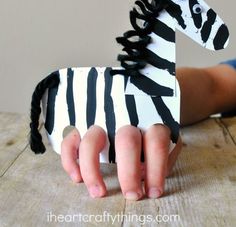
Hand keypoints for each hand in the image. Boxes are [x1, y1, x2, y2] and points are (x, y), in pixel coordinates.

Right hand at [61, 124, 181, 199]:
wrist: (129, 92)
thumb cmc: (148, 121)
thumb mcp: (163, 131)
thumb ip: (162, 151)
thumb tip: (149, 176)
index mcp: (148, 118)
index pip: (156, 142)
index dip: (156, 169)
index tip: (154, 192)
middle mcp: (123, 117)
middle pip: (126, 142)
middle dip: (129, 173)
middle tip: (132, 195)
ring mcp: (99, 119)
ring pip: (92, 142)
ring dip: (93, 171)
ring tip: (99, 192)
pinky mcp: (80, 123)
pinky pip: (69, 141)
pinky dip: (70, 160)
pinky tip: (77, 178)